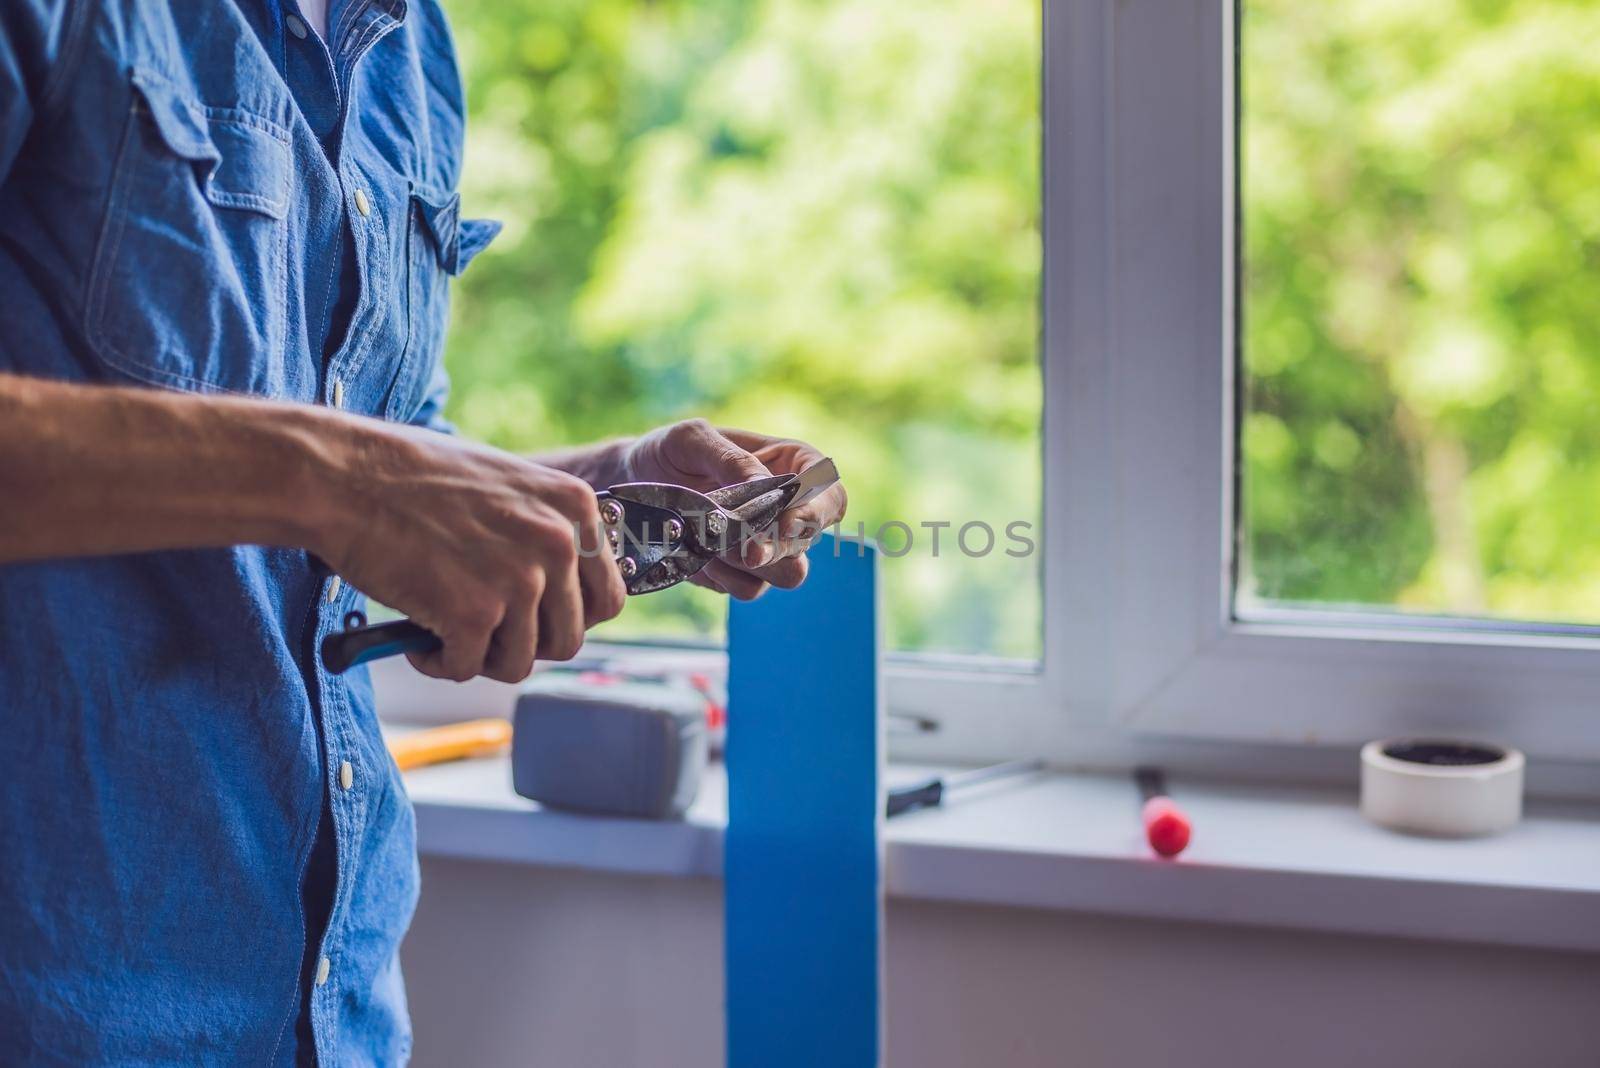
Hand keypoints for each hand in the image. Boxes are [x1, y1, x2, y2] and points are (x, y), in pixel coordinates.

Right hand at [316, 422, 626, 681]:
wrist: (345, 475)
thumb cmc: (412, 477)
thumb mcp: (508, 486)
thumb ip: (544, 533)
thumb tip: (561, 594)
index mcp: (575, 509)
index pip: (608, 599)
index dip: (568, 620)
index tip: (535, 622)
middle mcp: (559, 544)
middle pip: (568, 640)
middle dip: (523, 644)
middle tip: (481, 630)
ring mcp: (519, 580)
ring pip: (519, 663)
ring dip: (479, 656)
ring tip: (442, 630)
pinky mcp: (473, 614)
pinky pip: (465, 668)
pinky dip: (437, 663)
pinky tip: (414, 638)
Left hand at [623, 419, 847, 599]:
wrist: (631, 487)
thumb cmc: (668, 452)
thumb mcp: (692, 439)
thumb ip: (732, 460)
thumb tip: (767, 487)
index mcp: (793, 467)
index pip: (831, 495)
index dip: (818, 512)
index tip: (787, 522)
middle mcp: (788, 510)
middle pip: (810, 543)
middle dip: (777, 547)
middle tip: (745, 548)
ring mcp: (767, 546)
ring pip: (786, 574)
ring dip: (748, 563)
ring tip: (710, 542)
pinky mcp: (741, 574)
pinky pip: (749, 589)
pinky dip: (725, 578)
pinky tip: (699, 557)